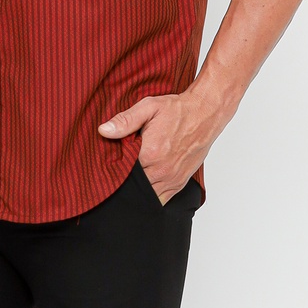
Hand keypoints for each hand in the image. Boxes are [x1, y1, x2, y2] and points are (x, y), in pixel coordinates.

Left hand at [98, 91, 219, 203]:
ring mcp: (171, 179)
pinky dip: (152, 196)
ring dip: (138, 189)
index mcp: (150, 152)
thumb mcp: (148, 107)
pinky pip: (162, 199)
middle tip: (119, 170)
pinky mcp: (179, 182)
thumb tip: (103, 130)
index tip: (110, 161)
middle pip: (133, 186)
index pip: (122, 170)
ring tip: (131, 178)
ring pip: (147, 196)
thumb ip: (125, 120)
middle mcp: (161, 170)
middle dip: (124, 180)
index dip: (113, 166)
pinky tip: (146, 185)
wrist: (204, 115)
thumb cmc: (176, 110)